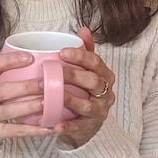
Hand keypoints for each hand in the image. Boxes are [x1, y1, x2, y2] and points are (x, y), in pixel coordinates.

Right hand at [0, 51, 55, 153]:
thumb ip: (6, 73)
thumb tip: (39, 60)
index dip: (11, 60)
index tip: (30, 58)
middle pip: (3, 90)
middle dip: (26, 87)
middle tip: (46, 83)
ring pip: (9, 110)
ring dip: (30, 107)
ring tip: (48, 103)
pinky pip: (15, 131)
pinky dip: (33, 130)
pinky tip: (48, 128)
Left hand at [54, 26, 115, 147]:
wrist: (88, 123)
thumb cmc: (85, 91)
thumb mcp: (87, 70)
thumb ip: (86, 51)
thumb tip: (83, 29)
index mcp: (105, 76)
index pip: (96, 63)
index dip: (81, 57)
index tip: (62, 52)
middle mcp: (106, 93)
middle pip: (93, 82)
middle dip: (73, 75)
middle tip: (51, 70)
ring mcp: (99, 112)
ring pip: (87, 105)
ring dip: (68, 99)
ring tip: (50, 94)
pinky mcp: (90, 127)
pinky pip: (79, 127)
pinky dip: (68, 126)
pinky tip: (55, 124)